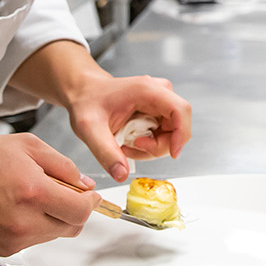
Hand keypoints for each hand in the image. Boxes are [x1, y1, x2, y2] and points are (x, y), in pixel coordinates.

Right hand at [0, 133, 96, 256]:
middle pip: (71, 227)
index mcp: (33, 192)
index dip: (91, 203)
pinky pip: (31, 241)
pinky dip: (33, 227)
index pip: (81, 211)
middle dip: (74, 211)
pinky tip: (14, 209)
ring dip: (53, 219)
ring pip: (52, 236)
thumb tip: (84, 185)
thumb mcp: (26, 146)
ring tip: (30, 197)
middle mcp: (24, 222)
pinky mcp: (2, 250)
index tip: (91, 195)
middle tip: (62, 193)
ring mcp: (12, 240)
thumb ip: (62, 165)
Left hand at [63, 73, 192, 182]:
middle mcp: (159, 92)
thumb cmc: (87, 102)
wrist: (84, 93)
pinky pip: (164, 134)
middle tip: (130, 149)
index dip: (181, 135)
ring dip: (151, 148)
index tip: (172, 154)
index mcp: (147, 90)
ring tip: (125, 146)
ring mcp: (160, 102)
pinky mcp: (158, 111)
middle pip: (177, 127)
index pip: (181, 110)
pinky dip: (149, 145)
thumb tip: (122, 175)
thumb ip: (105, 152)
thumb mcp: (89, 128)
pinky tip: (129, 142)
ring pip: (172, 134)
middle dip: (157, 147)